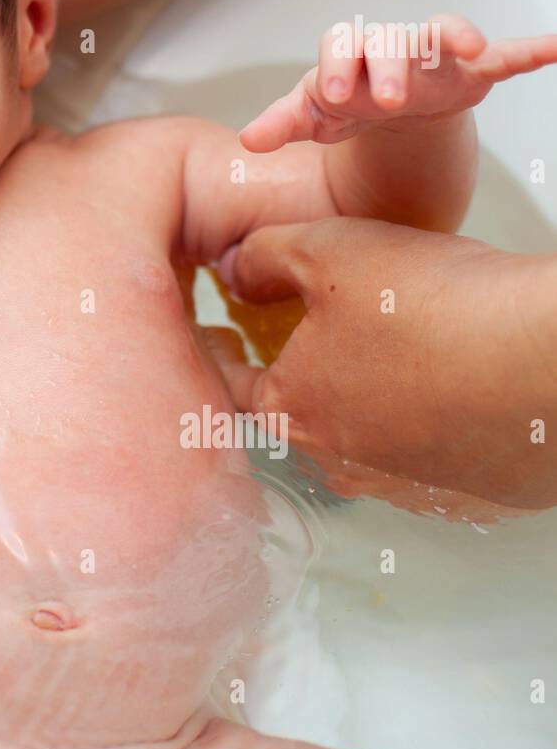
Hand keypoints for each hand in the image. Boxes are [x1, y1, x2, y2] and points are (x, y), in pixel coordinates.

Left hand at [218, 217, 556, 511]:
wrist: (550, 363)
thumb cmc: (436, 307)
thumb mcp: (329, 250)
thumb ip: (265, 255)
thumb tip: (235, 267)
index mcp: (292, 410)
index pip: (234, 385)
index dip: (226, 354)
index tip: (224, 341)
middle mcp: (340, 462)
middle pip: (301, 416)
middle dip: (303, 377)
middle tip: (316, 340)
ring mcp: (405, 488)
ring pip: (366, 444)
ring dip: (369, 406)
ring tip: (392, 359)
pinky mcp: (466, 498)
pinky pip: (430, 463)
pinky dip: (429, 430)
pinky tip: (449, 391)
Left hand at [239, 15, 556, 152]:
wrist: (387, 108)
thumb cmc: (344, 103)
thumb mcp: (311, 116)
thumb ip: (283, 123)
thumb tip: (249, 140)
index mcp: (348, 55)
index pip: (339, 47)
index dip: (336, 66)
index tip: (331, 92)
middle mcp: (390, 46)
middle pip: (389, 41)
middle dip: (388, 65)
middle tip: (385, 98)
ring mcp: (433, 56)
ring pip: (443, 34)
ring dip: (453, 38)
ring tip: (469, 49)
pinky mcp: (471, 71)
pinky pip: (504, 54)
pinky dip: (528, 50)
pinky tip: (555, 48)